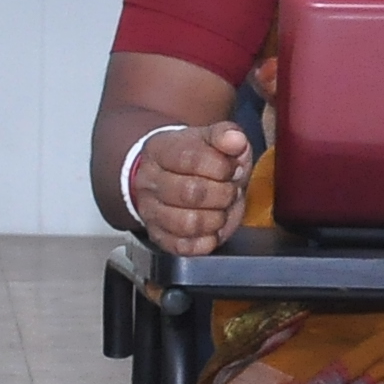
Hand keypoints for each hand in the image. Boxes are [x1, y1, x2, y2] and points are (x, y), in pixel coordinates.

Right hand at [127, 121, 252, 256]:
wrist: (176, 178)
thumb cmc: (197, 160)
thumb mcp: (213, 140)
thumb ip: (227, 136)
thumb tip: (235, 140)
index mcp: (159, 150)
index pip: (190, 159)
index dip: (221, 166)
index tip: (233, 168)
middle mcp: (148, 182)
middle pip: (190, 193)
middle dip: (223, 193)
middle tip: (231, 190)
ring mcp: (150, 212)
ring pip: (188, 223)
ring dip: (217, 218)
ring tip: (221, 209)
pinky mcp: (159, 237)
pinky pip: (185, 247)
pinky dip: (207, 240)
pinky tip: (212, 227)